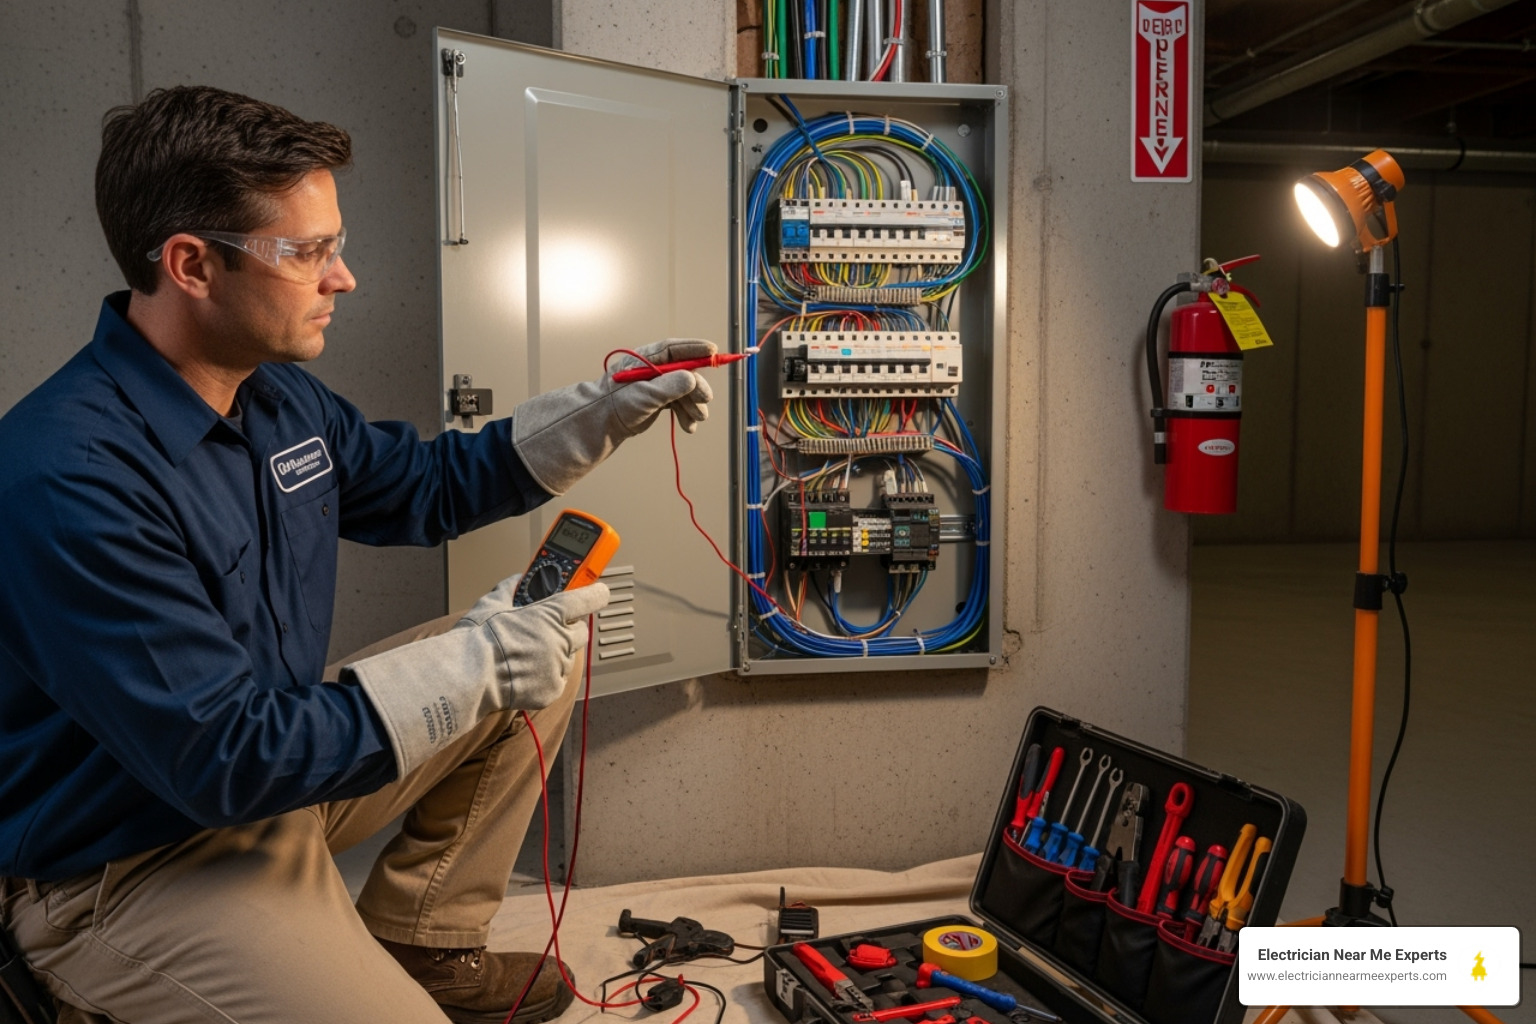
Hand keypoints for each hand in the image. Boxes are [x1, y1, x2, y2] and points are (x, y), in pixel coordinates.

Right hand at [346, 579, 608, 774]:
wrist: (469, 677)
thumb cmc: (478, 640)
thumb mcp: (491, 604)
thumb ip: (509, 590)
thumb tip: (516, 580)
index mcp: (550, 614)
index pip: (587, 599)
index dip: (595, 594)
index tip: (600, 592)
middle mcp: (560, 640)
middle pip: (581, 631)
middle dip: (571, 628)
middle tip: (553, 628)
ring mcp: (557, 666)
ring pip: (566, 658)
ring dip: (555, 654)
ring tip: (527, 656)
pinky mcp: (552, 690)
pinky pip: (555, 680)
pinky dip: (545, 677)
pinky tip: (525, 674)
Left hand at [511, 338, 717, 495]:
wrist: (603, 424)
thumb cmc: (616, 405)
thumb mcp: (644, 395)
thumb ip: (669, 386)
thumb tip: (692, 379)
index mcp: (647, 359)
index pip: (675, 349)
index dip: (695, 349)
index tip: (713, 350)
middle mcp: (654, 369)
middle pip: (685, 373)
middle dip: (697, 388)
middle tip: (704, 400)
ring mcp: (657, 385)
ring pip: (685, 391)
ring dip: (693, 405)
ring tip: (695, 419)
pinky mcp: (659, 400)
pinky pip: (680, 404)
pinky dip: (686, 414)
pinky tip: (688, 426)